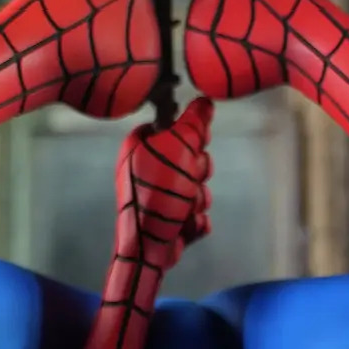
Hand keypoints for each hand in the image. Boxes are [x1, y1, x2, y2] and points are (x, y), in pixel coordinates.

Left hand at [117, 97, 212, 269]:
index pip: (174, 125)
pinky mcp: (172, 218)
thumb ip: (193, 123)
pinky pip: (197, 212)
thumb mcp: (176, 149)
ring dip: (196, 199)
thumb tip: (205, 100)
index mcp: (142, 145)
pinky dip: (194, 220)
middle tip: (186, 179)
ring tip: (182, 208)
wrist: (147, 248)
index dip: (189, 133)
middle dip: (197, 172)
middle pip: (193, 157)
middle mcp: (149, 168)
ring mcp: (160, 195)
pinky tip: (182, 225)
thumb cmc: (156, 194)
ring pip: (198, 186)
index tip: (194, 142)